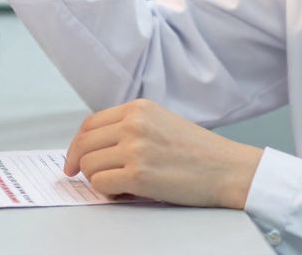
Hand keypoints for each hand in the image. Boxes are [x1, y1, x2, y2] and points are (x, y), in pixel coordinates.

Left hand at [63, 98, 263, 208]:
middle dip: (76, 162)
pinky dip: (106, 192)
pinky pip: (100, 184)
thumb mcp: (161, 122)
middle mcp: (133, 124)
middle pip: (83, 143)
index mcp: (138, 108)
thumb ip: (130, 127)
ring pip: (89, 165)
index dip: (77, 143)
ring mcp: (135, 148)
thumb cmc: (199, 151)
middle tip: (76, 174)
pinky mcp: (138, 175)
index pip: (90, 124)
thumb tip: (97, 147)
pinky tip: (123, 192)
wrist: (227, 168)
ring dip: (97, 179)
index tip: (74, 157)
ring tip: (117, 184)